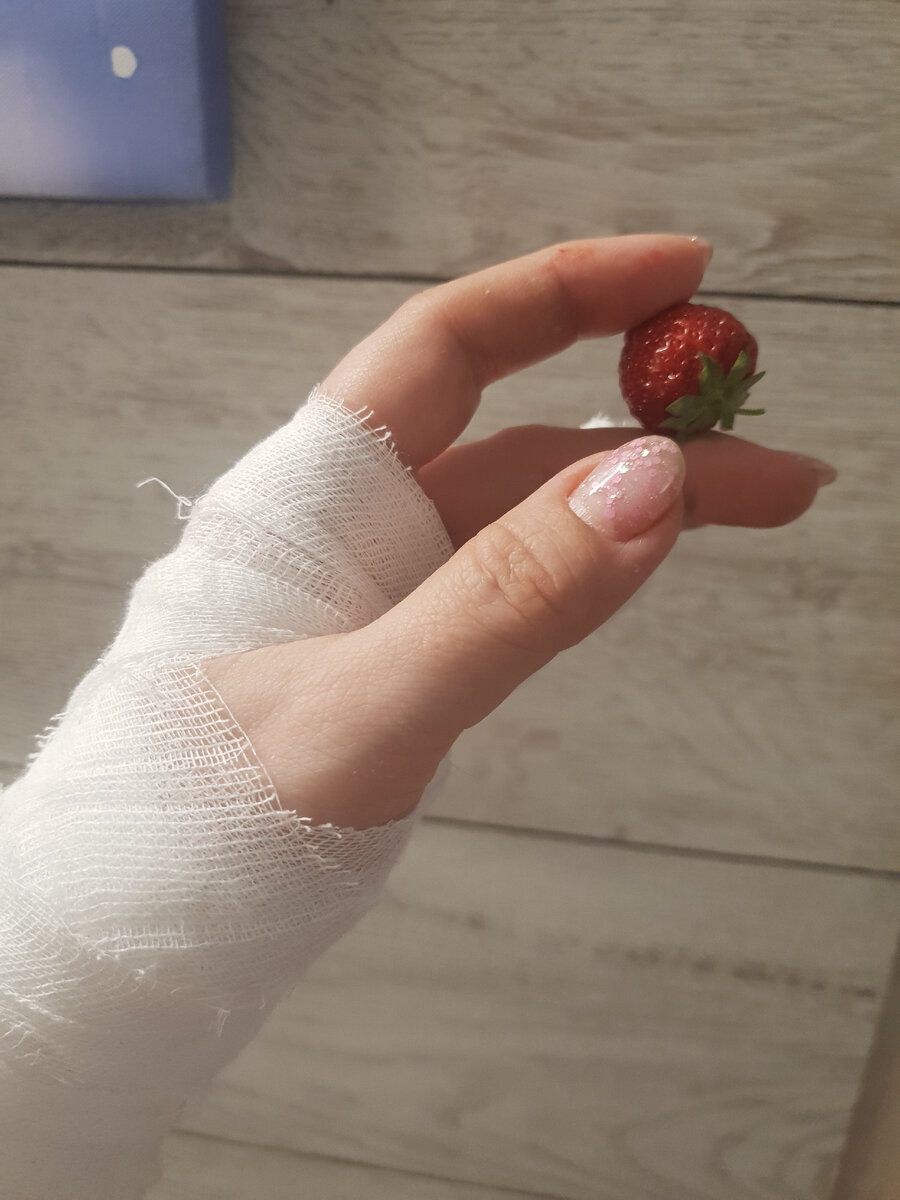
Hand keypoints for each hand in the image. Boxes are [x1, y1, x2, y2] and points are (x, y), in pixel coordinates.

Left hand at [205, 234, 833, 828]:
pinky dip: (587, 565)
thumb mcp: (364, 707)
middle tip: (776, 456)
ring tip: (755, 508)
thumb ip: (502, 602)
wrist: (136, 922)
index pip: (452, 344)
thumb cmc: (206, 813)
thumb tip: (648, 482)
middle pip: (519, 435)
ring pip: (527, 516)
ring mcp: (384, 596)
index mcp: (321, 493)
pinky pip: (511, 585)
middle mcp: (356, 525)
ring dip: (638, 500)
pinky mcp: (403, 659)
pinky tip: (639, 559)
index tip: (687, 271)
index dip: (567, 292)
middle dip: (650, 423)